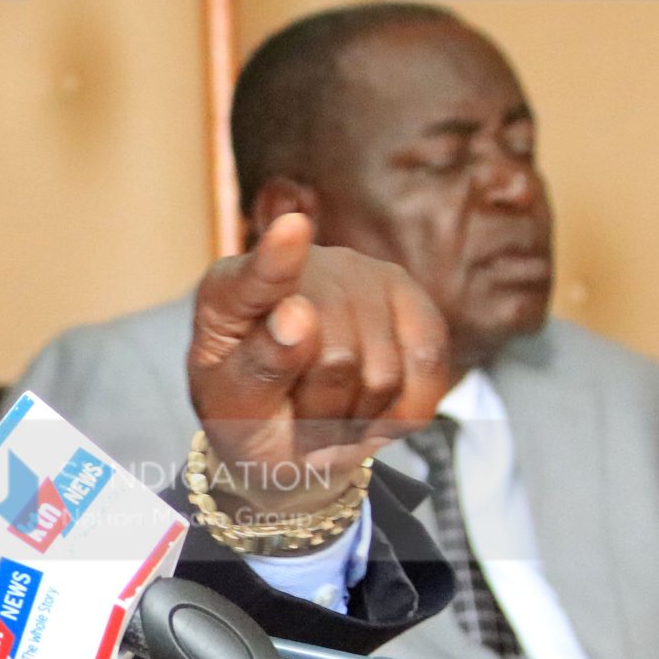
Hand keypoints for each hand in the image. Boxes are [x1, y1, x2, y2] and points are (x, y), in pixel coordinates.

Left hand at [186, 213, 451, 517]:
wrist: (295, 428)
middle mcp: (302, 265)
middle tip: (299, 415)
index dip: (278, 256)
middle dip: (322, 408)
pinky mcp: (411, 297)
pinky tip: (375, 410)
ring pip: (383, 372)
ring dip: (358, 414)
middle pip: (336, 355)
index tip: (290, 230)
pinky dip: (405, 409)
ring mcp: (362, 275)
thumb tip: (298, 315)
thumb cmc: (250, 413)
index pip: (257, 277)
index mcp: (231, 291)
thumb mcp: (233, 406)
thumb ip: (257, 366)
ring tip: (329, 410)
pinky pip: (427, 365)